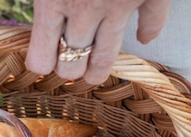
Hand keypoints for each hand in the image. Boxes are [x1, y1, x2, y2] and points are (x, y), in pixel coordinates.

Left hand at [26, 0, 171, 83]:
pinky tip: (145, 36)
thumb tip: (37, 15)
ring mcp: (121, 5)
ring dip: (98, 70)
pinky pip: (153, 23)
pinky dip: (150, 31)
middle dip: (68, 69)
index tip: (42, 62)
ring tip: (94, 75)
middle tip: (68, 69)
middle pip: (72, 65)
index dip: (40, 62)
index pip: (41, 59)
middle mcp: (86, 10)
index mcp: (52, 0)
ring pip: (107, 57)